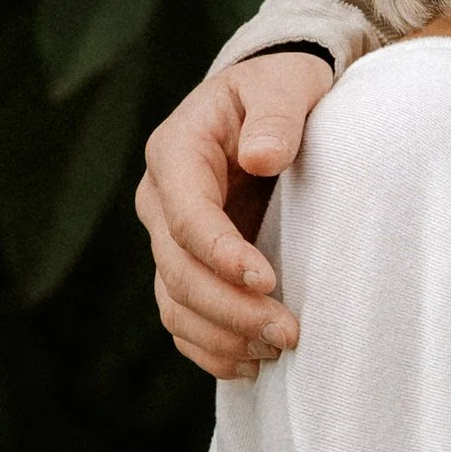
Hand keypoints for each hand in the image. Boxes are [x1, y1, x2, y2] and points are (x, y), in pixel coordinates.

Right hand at [134, 51, 333, 380]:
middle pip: (178, 270)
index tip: (267, 281)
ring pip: (175, 303)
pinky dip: (210, 349)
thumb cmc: (281, 88)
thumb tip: (262, 158)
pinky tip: (251, 366)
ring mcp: (169, 237)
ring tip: (278, 352)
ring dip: (222, 337)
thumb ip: (277, 116)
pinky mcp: (187, 264)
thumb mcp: (287, 84)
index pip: (187, 215)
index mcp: (178, 152)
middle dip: (231, 309)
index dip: (220, 254)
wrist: (273, 102)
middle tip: (289, 333)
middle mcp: (161, 200)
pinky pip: (183, 319)